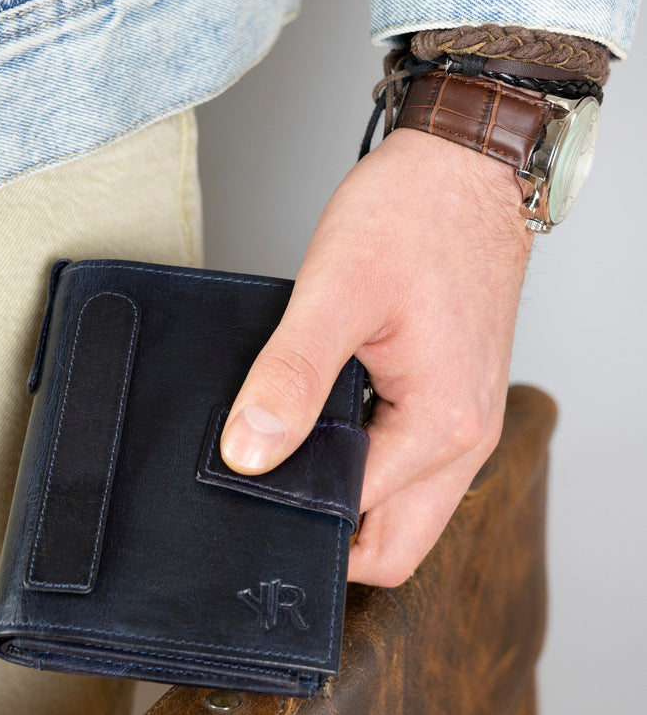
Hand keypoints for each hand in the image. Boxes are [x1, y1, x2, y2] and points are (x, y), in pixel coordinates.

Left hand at [220, 128, 532, 586]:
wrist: (463, 168)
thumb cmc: (413, 217)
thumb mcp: (335, 293)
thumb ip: (290, 378)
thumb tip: (249, 453)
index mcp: (441, 426)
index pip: (356, 520)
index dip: (293, 514)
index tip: (248, 490)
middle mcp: (465, 441)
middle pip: (394, 546)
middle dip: (330, 540)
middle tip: (269, 496)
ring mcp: (463, 424)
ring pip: (403, 512)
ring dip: (348, 502)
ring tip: (294, 457)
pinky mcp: (450, 402)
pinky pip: (408, 469)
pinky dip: (365, 469)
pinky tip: (324, 431)